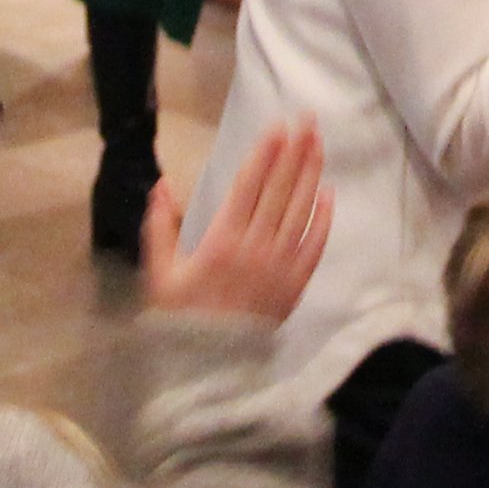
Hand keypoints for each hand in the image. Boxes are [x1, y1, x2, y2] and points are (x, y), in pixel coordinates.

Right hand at [149, 122, 332, 322]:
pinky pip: (313, 246)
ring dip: (311, 174)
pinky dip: (323, 219)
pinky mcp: (295, 285)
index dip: (265, 154)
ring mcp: (279, 266)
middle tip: (307, 121)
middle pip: (280, 190)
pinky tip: (328, 195)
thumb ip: (160, 228)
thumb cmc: (181, 319)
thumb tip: (162, 186)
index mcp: (221, 241)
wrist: (210, 366)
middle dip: (294, 152)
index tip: (277, 127)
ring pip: (300, 211)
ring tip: (318, 145)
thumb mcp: (160, 275)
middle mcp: (255, 248)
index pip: (248, 186)